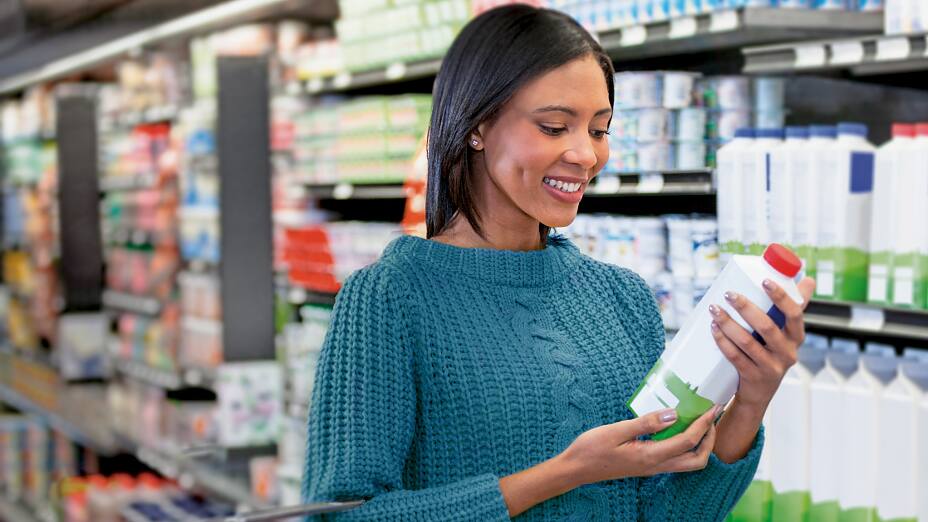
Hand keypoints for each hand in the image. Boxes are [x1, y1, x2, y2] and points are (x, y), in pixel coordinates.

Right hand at [558, 406, 719, 486]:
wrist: (576, 469)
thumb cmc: (591, 449)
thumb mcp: (616, 430)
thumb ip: (646, 423)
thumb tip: (673, 414)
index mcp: (650, 456)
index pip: (687, 441)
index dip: (703, 425)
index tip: (712, 408)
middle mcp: (656, 466)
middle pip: (697, 460)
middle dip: (709, 439)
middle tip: (710, 417)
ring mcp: (652, 467)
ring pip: (688, 462)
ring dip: (700, 444)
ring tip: (700, 422)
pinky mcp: (646, 465)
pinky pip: (675, 459)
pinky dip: (686, 445)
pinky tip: (677, 428)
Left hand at [709, 277, 815, 410]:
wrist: (758, 392)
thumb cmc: (771, 353)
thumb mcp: (785, 334)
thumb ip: (792, 307)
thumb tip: (807, 279)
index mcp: (796, 336)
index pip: (795, 313)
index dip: (781, 296)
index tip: (764, 281)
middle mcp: (787, 352)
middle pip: (767, 327)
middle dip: (746, 307)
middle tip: (728, 293)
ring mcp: (771, 367)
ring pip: (747, 342)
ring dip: (728, 323)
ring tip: (714, 309)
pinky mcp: (753, 377)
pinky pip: (736, 357)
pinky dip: (723, 341)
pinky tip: (713, 328)